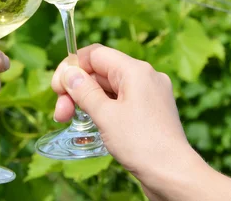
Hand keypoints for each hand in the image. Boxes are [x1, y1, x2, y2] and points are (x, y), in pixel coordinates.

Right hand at [52, 45, 198, 182]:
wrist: (173, 175)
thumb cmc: (141, 144)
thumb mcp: (105, 115)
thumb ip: (83, 91)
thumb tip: (69, 72)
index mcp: (135, 70)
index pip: (95, 54)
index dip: (72, 67)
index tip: (56, 88)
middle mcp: (145, 77)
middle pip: (100, 72)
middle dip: (76, 89)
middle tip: (60, 113)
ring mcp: (150, 94)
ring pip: (109, 88)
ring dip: (86, 100)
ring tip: (69, 120)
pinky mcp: (150, 111)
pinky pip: (120, 101)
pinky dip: (103, 108)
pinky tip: (91, 122)